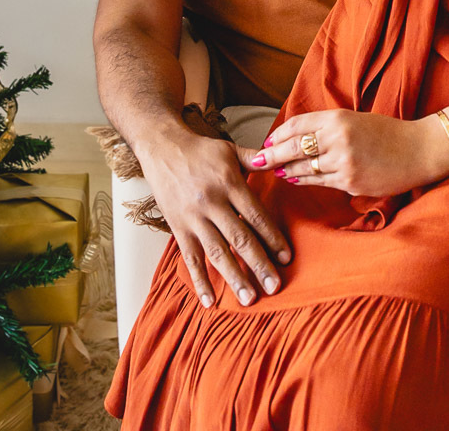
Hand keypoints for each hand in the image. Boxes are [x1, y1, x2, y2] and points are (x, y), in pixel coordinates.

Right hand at [139, 131, 291, 308]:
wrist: (162, 147)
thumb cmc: (199, 150)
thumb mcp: (229, 149)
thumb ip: (254, 159)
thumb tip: (278, 160)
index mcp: (229, 182)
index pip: (256, 215)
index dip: (272, 237)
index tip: (286, 258)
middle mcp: (212, 202)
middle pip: (240, 238)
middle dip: (259, 265)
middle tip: (274, 286)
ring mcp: (194, 218)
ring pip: (217, 252)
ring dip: (234, 277)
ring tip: (249, 299)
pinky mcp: (178, 228)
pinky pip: (190, 258)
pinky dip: (200, 280)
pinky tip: (210, 300)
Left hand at [242, 109, 448, 196]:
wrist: (418, 151)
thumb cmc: (386, 133)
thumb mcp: (355, 120)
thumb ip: (327, 127)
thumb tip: (295, 137)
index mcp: (338, 117)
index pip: (297, 125)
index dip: (279, 134)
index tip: (267, 141)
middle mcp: (338, 138)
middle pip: (293, 147)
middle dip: (272, 155)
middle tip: (257, 161)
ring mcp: (344, 162)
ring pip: (303, 168)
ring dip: (286, 170)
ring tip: (274, 171)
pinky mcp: (350, 182)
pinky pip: (319, 182)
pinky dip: (303, 180)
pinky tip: (294, 179)